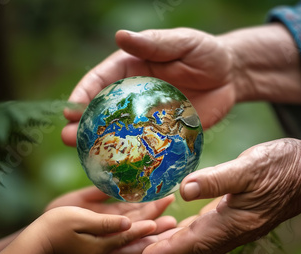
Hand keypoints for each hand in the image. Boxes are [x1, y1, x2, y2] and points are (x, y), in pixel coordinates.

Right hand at [43, 186, 176, 253]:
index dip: (146, 225)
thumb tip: (128, 223)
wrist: (32, 247)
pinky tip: (142, 238)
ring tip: (164, 226)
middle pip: (135, 247)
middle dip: (154, 234)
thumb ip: (104, 222)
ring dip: (146, 240)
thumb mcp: (77, 218)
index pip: (128, 236)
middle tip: (173, 222)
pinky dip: (132, 245)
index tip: (164, 215)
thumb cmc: (52, 228)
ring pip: (129, 252)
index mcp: (99, 247)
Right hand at [62, 27, 236, 145]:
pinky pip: (146, 147)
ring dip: (103, 146)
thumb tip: (121, 36)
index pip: (99, 82)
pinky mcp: (165, 134)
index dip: (82, 95)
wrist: (232, 77)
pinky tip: (123, 170)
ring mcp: (148, 117)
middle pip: (103, 112)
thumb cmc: (206, 53)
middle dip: (83, 126)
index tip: (68, 110)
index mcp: (131, 69)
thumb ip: (153, 44)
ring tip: (87, 159)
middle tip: (69, 139)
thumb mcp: (182, 43)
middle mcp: (135, 95)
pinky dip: (134, 158)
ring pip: (120, 133)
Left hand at [141, 139, 300, 253]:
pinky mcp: (237, 217)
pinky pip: (207, 232)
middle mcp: (232, 231)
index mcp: (232, 223)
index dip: (167, 251)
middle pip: (191, 249)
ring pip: (198, 242)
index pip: (193, 243)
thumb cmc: (281, 167)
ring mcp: (236, 226)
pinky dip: (188, 233)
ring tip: (150, 241)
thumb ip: (216, 180)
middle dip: (164, 251)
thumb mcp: (248, 168)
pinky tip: (177, 226)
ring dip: (174, 244)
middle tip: (136, 250)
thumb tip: (185, 190)